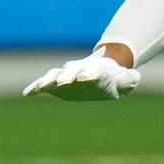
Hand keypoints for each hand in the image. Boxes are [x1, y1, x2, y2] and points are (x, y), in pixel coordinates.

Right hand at [23, 49, 139, 100]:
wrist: (100, 70)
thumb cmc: (113, 78)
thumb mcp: (125, 80)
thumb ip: (130, 79)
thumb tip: (135, 78)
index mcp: (96, 70)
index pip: (93, 71)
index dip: (91, 74)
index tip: (87, 78)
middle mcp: (78, 70)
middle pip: (72, 71)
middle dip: (68, 76)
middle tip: (63, 82)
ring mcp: (65, 75)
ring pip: (55, 74)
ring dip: (49, 79)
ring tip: (42, 86)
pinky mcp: (55, 83)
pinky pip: (42, 83)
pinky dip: (35, 87)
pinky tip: (27, 93)